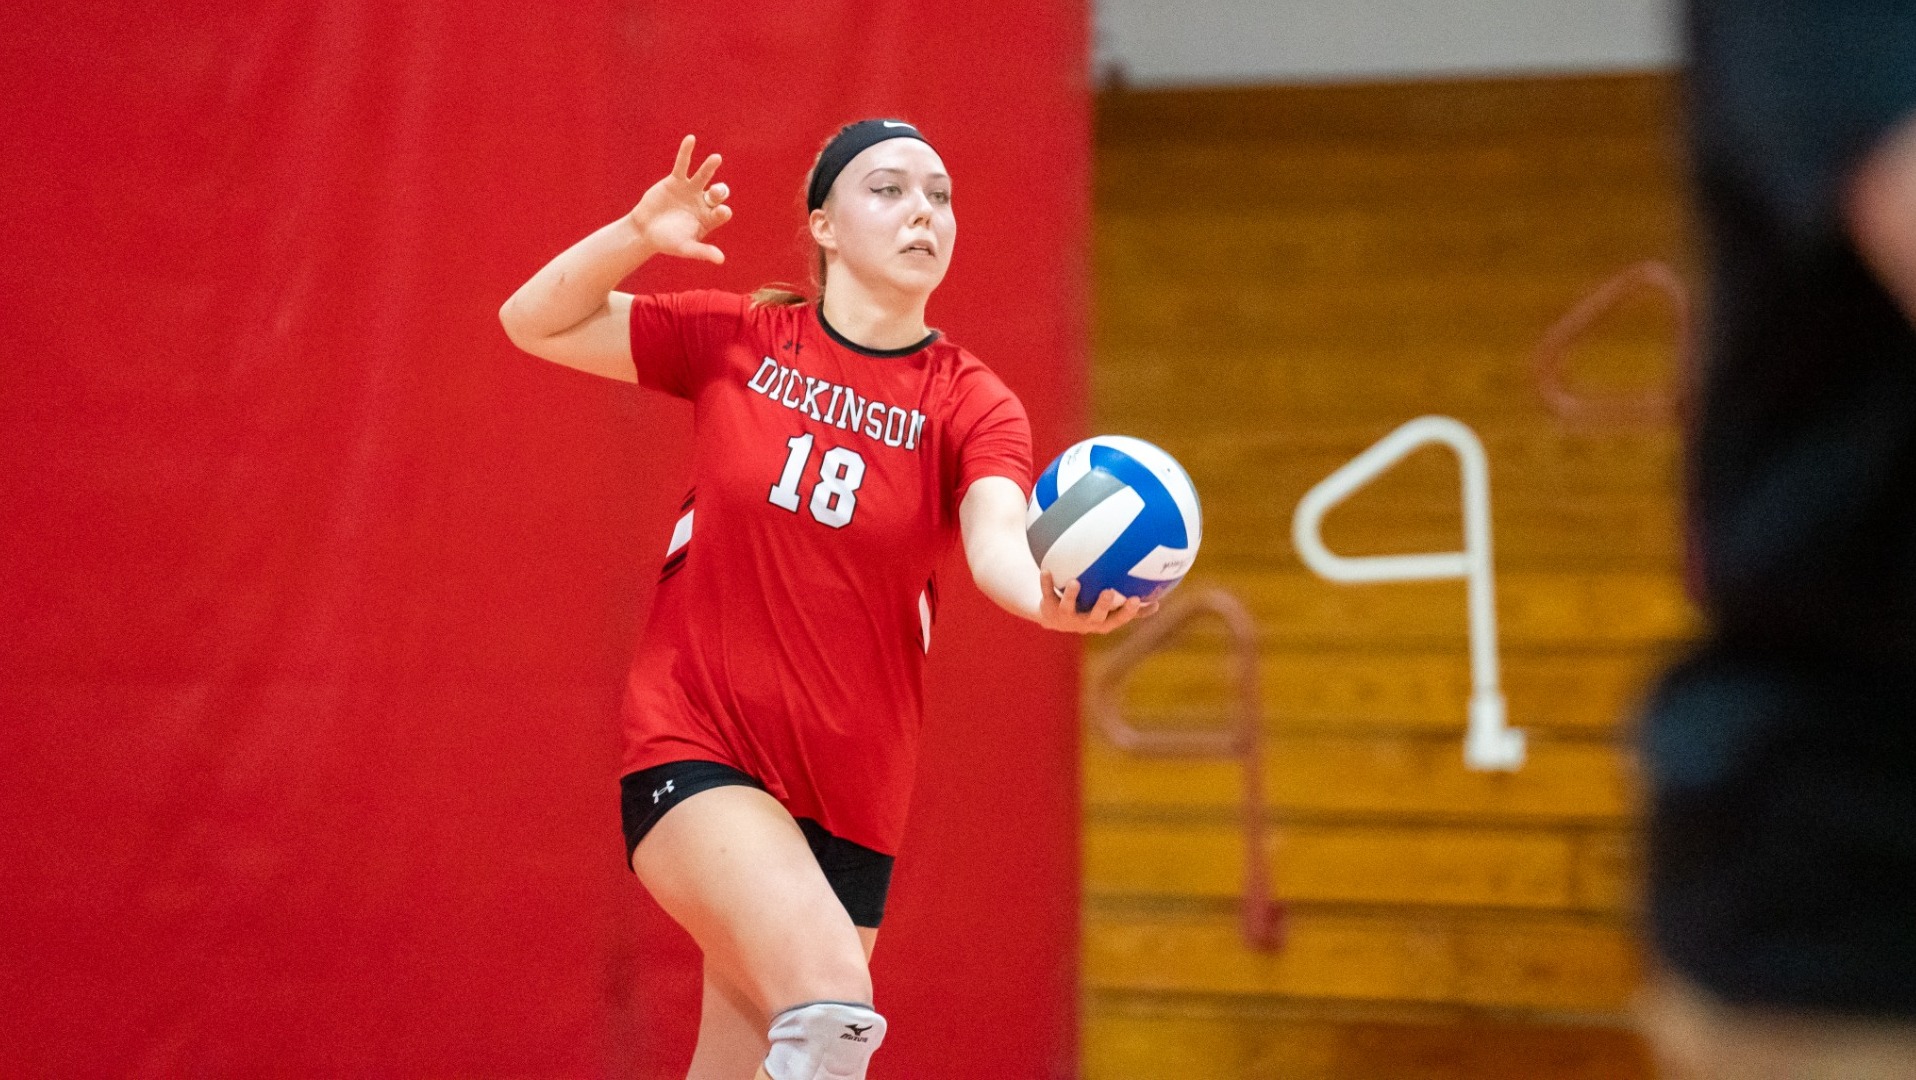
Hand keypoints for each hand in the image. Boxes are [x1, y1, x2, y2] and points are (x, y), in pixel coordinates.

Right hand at [629, 135, 732, 263]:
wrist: (645, 231)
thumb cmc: (667, 242)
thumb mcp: (685, 248)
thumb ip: (702, 252)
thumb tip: (721, 260)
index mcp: (709, 219)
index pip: (721, 213)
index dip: (723, 212)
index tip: (723, 212)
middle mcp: (703, 203)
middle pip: (717, 194)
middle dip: (719, 192)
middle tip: (717, 191)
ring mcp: (691, 190)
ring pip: (703, 176)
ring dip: (710, 168)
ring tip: (717, 159)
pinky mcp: (676, 180)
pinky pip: (682, 165)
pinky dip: (686, 153)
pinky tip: (691, 139)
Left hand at [1037, 571, 1158, 634]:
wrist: (1053, 615)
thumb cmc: (1090, 609)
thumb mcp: (1111, 610)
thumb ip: (1133, 608)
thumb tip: (1160, 600)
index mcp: (1103, 622)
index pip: (1118, 619)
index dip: (1127, 612)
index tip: (1135, 599)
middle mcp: (1085, 623)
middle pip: (1096, 618)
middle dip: (1102, 606)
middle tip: (1109, 591)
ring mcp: (1066, 616)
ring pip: (1069, 607)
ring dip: (1072, 596)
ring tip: (1074, 582)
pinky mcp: (1048, 608)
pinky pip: (1047, 594)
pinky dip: (1046, 583)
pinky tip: (1046, 569)